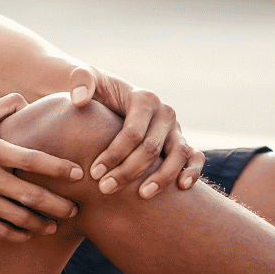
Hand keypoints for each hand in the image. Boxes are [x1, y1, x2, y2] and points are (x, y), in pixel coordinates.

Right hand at [0, 93, 82, 241]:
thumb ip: (2, 106)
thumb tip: (27, 100)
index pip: (33, 160)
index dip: (58, 168)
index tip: (78, 173)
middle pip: (31, 196)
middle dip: (58, 205)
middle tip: (76, 209)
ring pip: (17, 218)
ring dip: (40, 224)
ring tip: (56, 225)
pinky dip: (17, 234)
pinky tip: (29, 233)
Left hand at [69, 66, 204, 198]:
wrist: (112, 97)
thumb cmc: (97, 91)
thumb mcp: (85, 78)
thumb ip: (79, 80)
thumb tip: (79, 99)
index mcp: (144, 98)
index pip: (133, 132)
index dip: (114, 154)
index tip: (94, 172)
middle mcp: (164, 112)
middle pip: (151, 148)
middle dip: (128, 171)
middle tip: (105, 188)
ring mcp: (176, 128)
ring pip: (178, 154)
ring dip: (162, 178)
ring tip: (142, 195)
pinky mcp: (181, 142)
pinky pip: (195, 156)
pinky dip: (192, 171)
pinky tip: (181, 188)